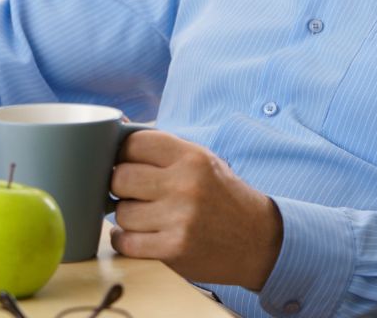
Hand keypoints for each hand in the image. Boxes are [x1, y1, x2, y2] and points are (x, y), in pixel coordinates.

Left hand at [109, 131, 282, 290]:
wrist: (258, 239)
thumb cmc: (222, 195)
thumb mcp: (202, 161)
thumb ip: (164, 149)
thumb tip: (118, 127)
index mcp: (192, 157)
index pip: (134, 144)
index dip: (124, 154)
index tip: (128, 164)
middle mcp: (186, 184)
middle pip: (121, 178)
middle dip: (122, 187)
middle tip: (134, 192)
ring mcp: (180, 218)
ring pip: (121, 213)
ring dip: (128, 217)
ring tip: (146, 216)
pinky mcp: (175, 249)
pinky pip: (126, 242)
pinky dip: (125, 240)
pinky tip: (138, 235)